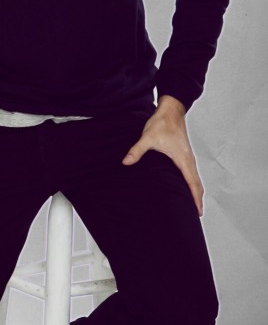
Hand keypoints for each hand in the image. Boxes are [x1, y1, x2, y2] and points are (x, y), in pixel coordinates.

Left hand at [122, 95, 203, 215]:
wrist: (171, 110)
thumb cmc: (162, 123)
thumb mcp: (147, 137)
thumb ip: (137, 151)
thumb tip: (126, 162)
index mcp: (183, 159)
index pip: (193, 184)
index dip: (196, 199)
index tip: (198, 213)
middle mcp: (189, 159)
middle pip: (197, 184)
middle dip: (198, 199)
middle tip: (196, 215)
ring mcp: (189, 156)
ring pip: (196, 178)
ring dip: (196, 191)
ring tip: (193, 204)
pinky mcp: (185, 153)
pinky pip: (192, 172)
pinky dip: (193, 182)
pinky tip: (187, 185)